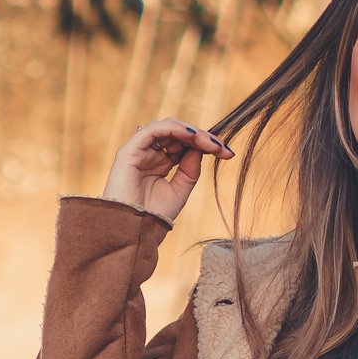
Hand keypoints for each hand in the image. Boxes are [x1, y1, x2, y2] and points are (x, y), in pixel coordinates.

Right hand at [102, 117, 233, 224]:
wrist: (132, 231)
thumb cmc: (152, 215)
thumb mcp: (180, 191)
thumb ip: (191, 169)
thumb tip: (202, 149)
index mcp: (161, 162)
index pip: (186, 144)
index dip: (207, 144)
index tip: (228, 154)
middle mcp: (150, 153)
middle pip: (179, 132)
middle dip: (203, 137)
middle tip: (221, 148)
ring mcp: (139, 150)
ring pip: (168, 127)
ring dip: (192, 132)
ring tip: (209, 143)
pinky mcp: (129, 151)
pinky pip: (153, 129)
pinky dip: (174, 129)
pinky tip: (191, 136)